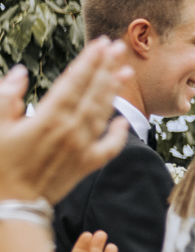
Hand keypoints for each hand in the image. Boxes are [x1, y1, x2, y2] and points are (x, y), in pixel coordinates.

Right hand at [0, 37, 131, 202]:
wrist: (11, 206)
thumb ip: (6, 97)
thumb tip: (19, 73)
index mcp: (48, 118)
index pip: (74, 82)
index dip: (89, 61)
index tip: (102, 44)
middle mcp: (71, 131)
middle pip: (93, 93)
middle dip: (106, 68)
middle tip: (119, 46)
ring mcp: (82, 149)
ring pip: (103, 114)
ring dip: (114, 92)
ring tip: (125, 71)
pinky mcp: (86, 166)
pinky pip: (109, 148)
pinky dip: (118, 134)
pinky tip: (123, 121)